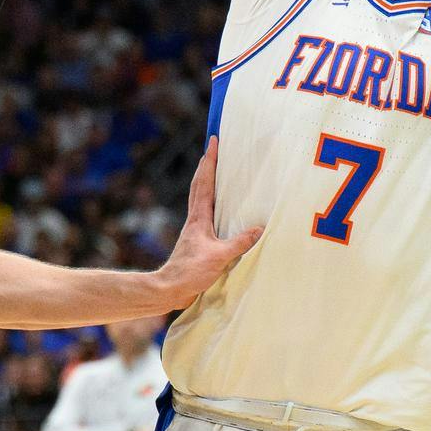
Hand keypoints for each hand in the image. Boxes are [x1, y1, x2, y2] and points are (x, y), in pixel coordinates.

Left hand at [153, 138, 261, 311]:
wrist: (170, 289)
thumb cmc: (190, 272)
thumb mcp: (219, 256)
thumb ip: (240, 242)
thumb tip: (260, 229)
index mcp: (199, 218)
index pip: (204, 183)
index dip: (210, 161)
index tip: (213, 140)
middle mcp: (195, 220)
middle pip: (199, 186)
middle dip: (207, 166)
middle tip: (214, 149)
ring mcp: (195, 231)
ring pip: (201, 199)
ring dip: (208, 183)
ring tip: (218, 173)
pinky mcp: (197, 242)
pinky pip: (207, 215)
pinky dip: (213, 205)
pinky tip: (222, 211)